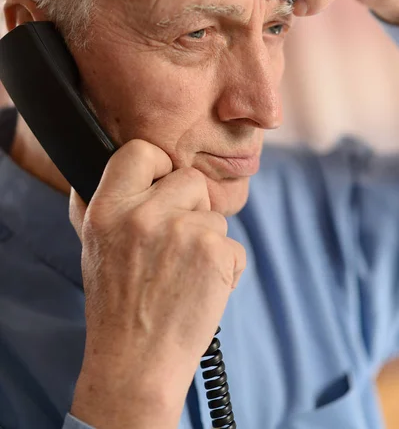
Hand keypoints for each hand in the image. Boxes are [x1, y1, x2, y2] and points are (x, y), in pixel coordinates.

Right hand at [69, 140, 245, 428]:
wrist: (135, 362)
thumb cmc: (115, 304)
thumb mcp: (94, 244)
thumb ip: (105, 202)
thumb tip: (120, 163)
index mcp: (109, 208)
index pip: (141, 151)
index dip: (158, 164)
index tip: (162, 181)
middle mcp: (144, 214)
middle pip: (191, 180)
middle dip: (190, 206)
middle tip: (174, 242)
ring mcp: (184, 232)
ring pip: (215, 216)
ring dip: (207, 241)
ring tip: (183, 274)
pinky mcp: (216, 254)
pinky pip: (232, 245)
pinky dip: (224, 266)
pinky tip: (200, 288)